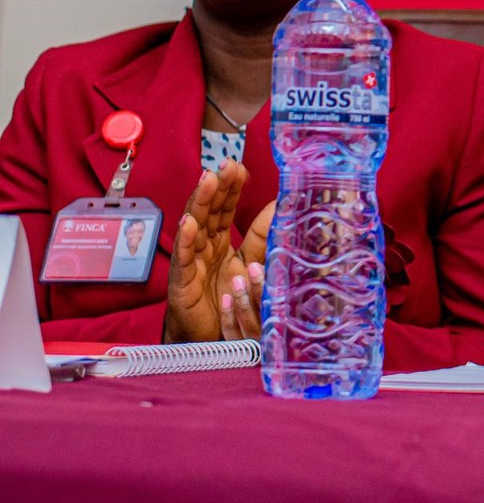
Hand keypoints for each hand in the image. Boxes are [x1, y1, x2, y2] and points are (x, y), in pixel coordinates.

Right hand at [163, 163, 262, 342]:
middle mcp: (204, 247)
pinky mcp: (182, 282)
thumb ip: (261, 235)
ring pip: (194, 227)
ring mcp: (191, 262)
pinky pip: (183, 259)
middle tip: (226, 164)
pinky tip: (189, 222)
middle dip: (216, 187)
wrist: (210, 337)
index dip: (230, 188)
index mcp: (219, 241)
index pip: (224, 208)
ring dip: (200, 203)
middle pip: (208, 211)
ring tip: (207, 181)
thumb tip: (281, 204)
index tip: (239, 167)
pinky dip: (185, 240)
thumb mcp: (250, 262)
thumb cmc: (226, 297)